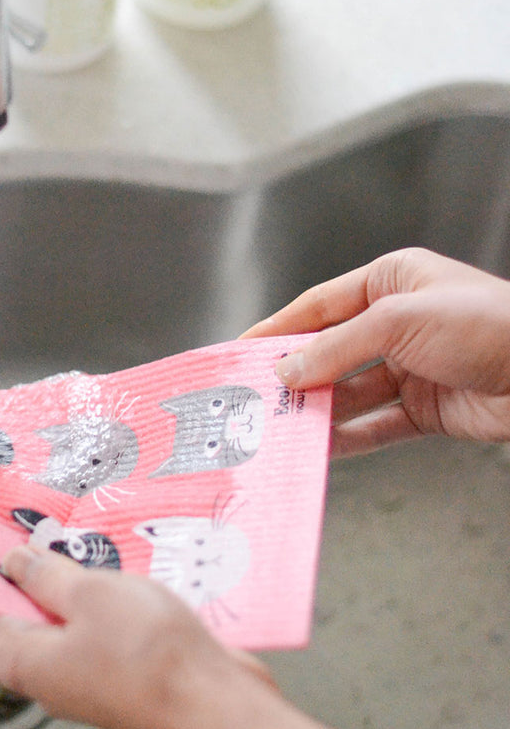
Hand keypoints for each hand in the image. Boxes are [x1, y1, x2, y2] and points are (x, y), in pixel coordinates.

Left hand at [0, 547, 387, 728]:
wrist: (216, 701)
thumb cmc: (151, 654)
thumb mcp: (89, 595)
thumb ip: (46, 575)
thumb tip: (14, 561)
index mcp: (21, 657)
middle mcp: (42, 667)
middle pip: (6, 608)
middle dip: (3, 562)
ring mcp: (78, 666)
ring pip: (50, 610)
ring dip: (49, 572)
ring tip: (46, 528)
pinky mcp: (111, 661)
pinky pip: (84, 617)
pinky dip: (82, 587)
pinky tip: (95, 560)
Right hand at [240, 248, 509, 456]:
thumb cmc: (489, 324)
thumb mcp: (398, 321)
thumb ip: (336, 347)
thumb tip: (286, 371)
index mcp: (391, 282)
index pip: (319, 306)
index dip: (278, 328)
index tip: (242, 349)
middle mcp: (397, 322)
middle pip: (330, 351)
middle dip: (296, 374)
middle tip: (256, 395)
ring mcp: (411, 366)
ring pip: (349, 391)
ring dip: (318, 409)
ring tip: (282, 425)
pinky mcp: (425, 407)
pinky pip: (375, 423)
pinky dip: (349, 435)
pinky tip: (322, 445)